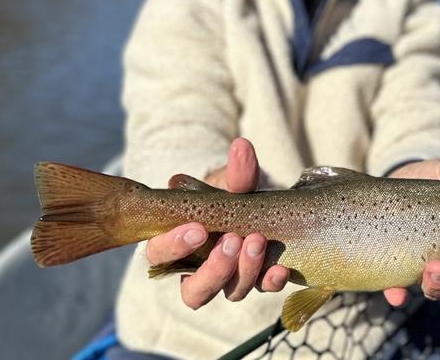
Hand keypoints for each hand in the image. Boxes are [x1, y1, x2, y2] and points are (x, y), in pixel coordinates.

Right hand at [145, 138, 289, 308]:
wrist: (264, 206)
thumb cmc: (233, 196)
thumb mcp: (233, 184)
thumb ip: (237, 172)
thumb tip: (242, 146)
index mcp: (178, 246)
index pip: (159, 256)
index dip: (173, 247)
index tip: (197, 229)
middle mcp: (200, 270)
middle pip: (194, 290)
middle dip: (214, 269)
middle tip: (231, 241)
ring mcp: (230, 279)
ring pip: (229, 292)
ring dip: (243, 271)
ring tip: (256, 242)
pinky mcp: (258, 281)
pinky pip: (262, 289)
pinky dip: (271, 281)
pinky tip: (280, 269)